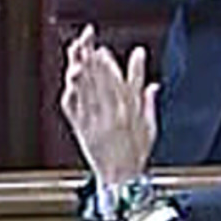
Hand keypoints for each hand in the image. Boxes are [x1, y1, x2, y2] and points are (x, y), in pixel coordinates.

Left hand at [60, 24, 158, 185]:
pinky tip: (68, 81)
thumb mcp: (149, 128)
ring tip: (75, 53)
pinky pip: (74, 110)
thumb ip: (148, 103)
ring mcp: (94, 124)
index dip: (108, 65)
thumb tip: (152, 84)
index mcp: (128, 113)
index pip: (118, 82)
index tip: (102, 50)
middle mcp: (110, 116)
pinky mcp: (82, 132)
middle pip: (99, 81)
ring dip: (80, 70)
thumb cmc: (136, 156)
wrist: (121, 180)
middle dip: (91, 59)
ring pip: (85, 91)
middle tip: (84, 40)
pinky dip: (71, 93)